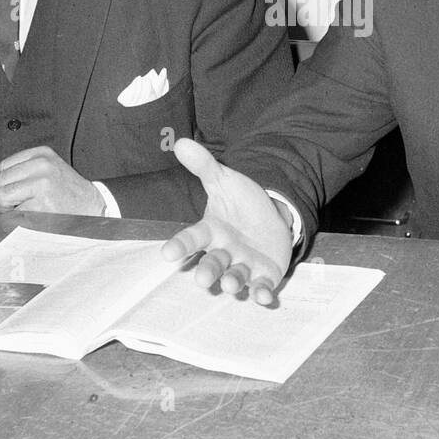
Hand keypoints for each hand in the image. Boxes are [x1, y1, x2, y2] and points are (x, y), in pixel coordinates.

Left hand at [0, 146, 105, 215]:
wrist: (92, 206)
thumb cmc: (66, 190)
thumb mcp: (43, 172)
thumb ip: (15, 170)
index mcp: (42, 154)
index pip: (4, 166)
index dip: (9, 181)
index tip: (24, 188)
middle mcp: (43, 166)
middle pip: (0, 181)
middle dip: (6, 196)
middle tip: (25, 201)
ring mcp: (43, 185)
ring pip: (3, 197)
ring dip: (10, 208)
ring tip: (29, 208)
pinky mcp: (42, 205)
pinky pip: (13, 214)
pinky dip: (20, 220)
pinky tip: (36, 216)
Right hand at [161, 138, 292, 305]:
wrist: (270, 217)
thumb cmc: (240, 203)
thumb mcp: (224, 181)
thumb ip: (204, 166)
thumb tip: (181, 142)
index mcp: (211, 231)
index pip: (192, 238)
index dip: (180, 245)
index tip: (167, 253)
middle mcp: (224, 252)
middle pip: (212, 263)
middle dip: (208, 271)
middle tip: (202, 280)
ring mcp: (244, 265)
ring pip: (235, 277)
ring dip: (232, 283)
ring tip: (231, 285)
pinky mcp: (264, 275)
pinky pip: (262, 287)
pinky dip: (262, 293)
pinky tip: (264, 296)